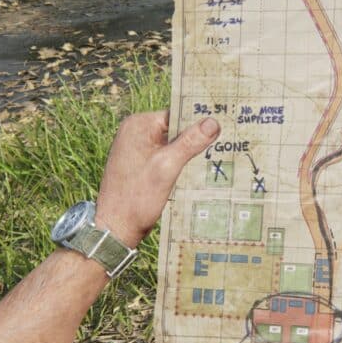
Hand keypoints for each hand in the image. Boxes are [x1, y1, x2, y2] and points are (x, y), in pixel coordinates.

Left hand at [95, 111, 219, 246]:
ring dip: (189, 152)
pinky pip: (165, 156)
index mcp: (138, 125)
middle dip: (196, 138)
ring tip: (215, 157)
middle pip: (175, 128)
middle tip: (225, 143)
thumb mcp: (168, 167)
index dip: (199, 122)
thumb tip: (213, 122)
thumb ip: (190, 142)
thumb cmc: (137, 198)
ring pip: (172, 144)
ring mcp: (136, 148)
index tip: (223, 126)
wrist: (116, 228)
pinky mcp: (140, 164)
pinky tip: (196, 171)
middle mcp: (134, 132)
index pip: (177, 114)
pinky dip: (180, 162)